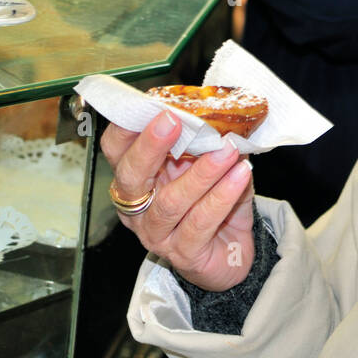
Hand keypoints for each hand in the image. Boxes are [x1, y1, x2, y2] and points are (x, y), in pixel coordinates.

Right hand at [102, 112, 255, 290]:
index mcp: (136, 180)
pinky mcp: (184, 253)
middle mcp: (137, 207)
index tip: (154, 103)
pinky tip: (240, 175)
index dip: (129, 127)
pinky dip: (222, 195)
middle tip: (174, 120)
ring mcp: (157, 233)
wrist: (230, 251)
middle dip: (151, 146)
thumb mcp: (205, 166)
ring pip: (171, 201)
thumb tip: (221, 113)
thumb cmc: (211, 204)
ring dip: (202, 172)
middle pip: (131, 176)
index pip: (117, 150)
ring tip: (228, 149)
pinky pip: (201, 222)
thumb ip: (206, 143)